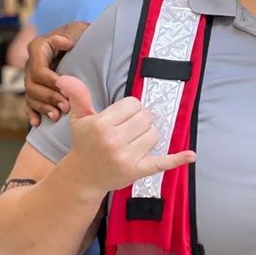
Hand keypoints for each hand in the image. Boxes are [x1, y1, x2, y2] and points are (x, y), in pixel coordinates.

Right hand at [24, 22, 89, 125]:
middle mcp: (32, 63)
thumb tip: (62, 42)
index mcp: (39, 48)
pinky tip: (38, 123)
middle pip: (33, 86)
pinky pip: (29, 103)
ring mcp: (32, 77)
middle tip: (67, 106)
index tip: (65, 88)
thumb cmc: (82, 34)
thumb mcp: (78, 29)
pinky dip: (32, 113)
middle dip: (50, 97)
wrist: (84, 40)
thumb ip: (70, 35)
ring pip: (31, 96)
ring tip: (58, 116)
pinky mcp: (37, 87)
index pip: (39, 70)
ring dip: (43, 107)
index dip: (51, 82)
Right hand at [57, 75, 194, 196]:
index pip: (134, 104)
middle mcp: (113, 141)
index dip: (129, 109)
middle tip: (126, 131)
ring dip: (147, 136)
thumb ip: (77, 96)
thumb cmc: (85, 143)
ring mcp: (126, 158)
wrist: (83, 177)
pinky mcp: (137, 171)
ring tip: (131, 143)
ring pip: (154, 134)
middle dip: (139, 121)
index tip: (119, 119)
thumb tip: (64, 77)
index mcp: (101, 125)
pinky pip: (162, 162)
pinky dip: (177, 159)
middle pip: (146, 118)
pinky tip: (191, 155)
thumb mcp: (79, 118)